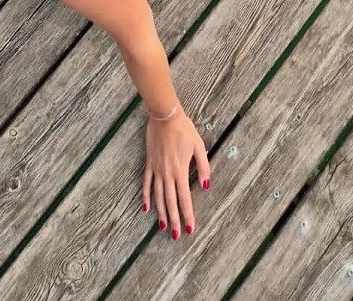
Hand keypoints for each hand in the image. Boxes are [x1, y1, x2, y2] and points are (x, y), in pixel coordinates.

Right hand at [142, 109, 210, 238]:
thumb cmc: (184, 129)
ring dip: (160, 212)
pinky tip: (146, 207)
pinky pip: (147, 183)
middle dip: (174, 220)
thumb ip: (203, 166)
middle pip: (170, 201)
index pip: (184, 198)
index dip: (187, 214)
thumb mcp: (199, 145)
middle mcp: (167, 173)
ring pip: (158, 196)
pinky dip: (146, 196)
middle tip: (176, 235)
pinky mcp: (149, 163)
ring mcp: (156, 169)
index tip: (190, 228)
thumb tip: (205, 185)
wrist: (165, 116)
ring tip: (163, 227)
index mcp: (180, 170)